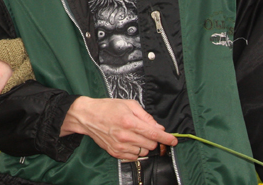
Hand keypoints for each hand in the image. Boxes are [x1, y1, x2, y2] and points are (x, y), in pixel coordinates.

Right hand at [60, 96, 176, 160]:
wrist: (88, 116)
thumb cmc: (108, 107)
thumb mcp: (128, 104)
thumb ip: (146, 116)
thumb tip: (159, 128)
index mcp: (129, 121)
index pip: (153, 134)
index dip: (166, 138)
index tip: (174, 140)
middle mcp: (125, 136)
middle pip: (150, 145)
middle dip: (154, 140)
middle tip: (149, 133)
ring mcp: (119, 146)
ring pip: (143, 152)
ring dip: (144, 146)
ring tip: (136, 136)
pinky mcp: (115, 152)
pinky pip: (133, 157)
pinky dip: (136, 151)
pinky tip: (130, 142)